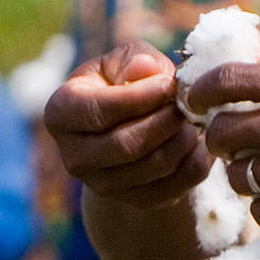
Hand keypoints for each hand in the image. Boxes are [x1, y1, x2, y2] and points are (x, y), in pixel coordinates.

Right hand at [42, 47, 209, 209]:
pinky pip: (174, 188)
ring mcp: (102, 185)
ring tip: (193, 118)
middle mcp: (74, 156)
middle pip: (127, 145)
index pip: (98, 111)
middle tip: (188, 103)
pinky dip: (195, 163)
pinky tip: (199, 141)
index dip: (139, 97)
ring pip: (154, 167)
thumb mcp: (122, 59)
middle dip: (166, 120)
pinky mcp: (133, 201)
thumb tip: (146, 70)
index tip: (169, 84)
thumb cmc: (123, 81)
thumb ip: (134, 57)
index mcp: (61, 114)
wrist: (127, 125)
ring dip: (184, 139)